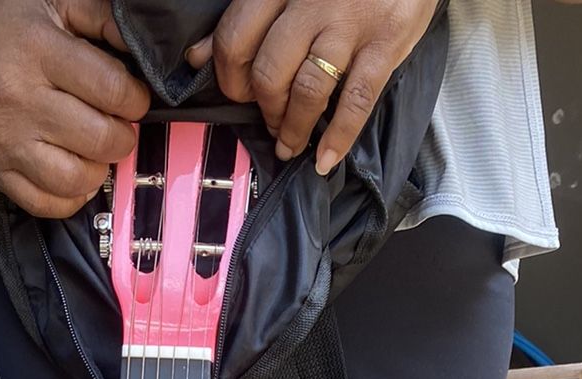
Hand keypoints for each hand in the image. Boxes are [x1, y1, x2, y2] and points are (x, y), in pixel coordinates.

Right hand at [0, 0, 149, 217]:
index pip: (110, 89)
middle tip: (116, 124)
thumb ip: (100, 17)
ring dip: (100, 169)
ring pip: (77, 179)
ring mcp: (7, 143)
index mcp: (37, 50)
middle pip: (99, 139)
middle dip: (122, 135)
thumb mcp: (49, 2)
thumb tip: (142, 47)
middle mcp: (19, 100)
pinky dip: (72, 196)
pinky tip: (75, 173)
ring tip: (96, 149)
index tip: (132, 98)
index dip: (135, 98)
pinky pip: (48, 204)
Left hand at [188, 0, 439, 175]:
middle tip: (270, 124)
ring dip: (294, 129)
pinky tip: (326, 160)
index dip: (230, 79)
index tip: (239, 96)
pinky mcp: (384, 42)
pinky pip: (356, 100)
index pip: (235, 39)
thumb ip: (245, 16)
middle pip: (268, 72)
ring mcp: (348, 23)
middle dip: (264, 110)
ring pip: (307, 90)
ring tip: (291, 146)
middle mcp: (310, 1)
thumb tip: (197, 56)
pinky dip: (339, 138)